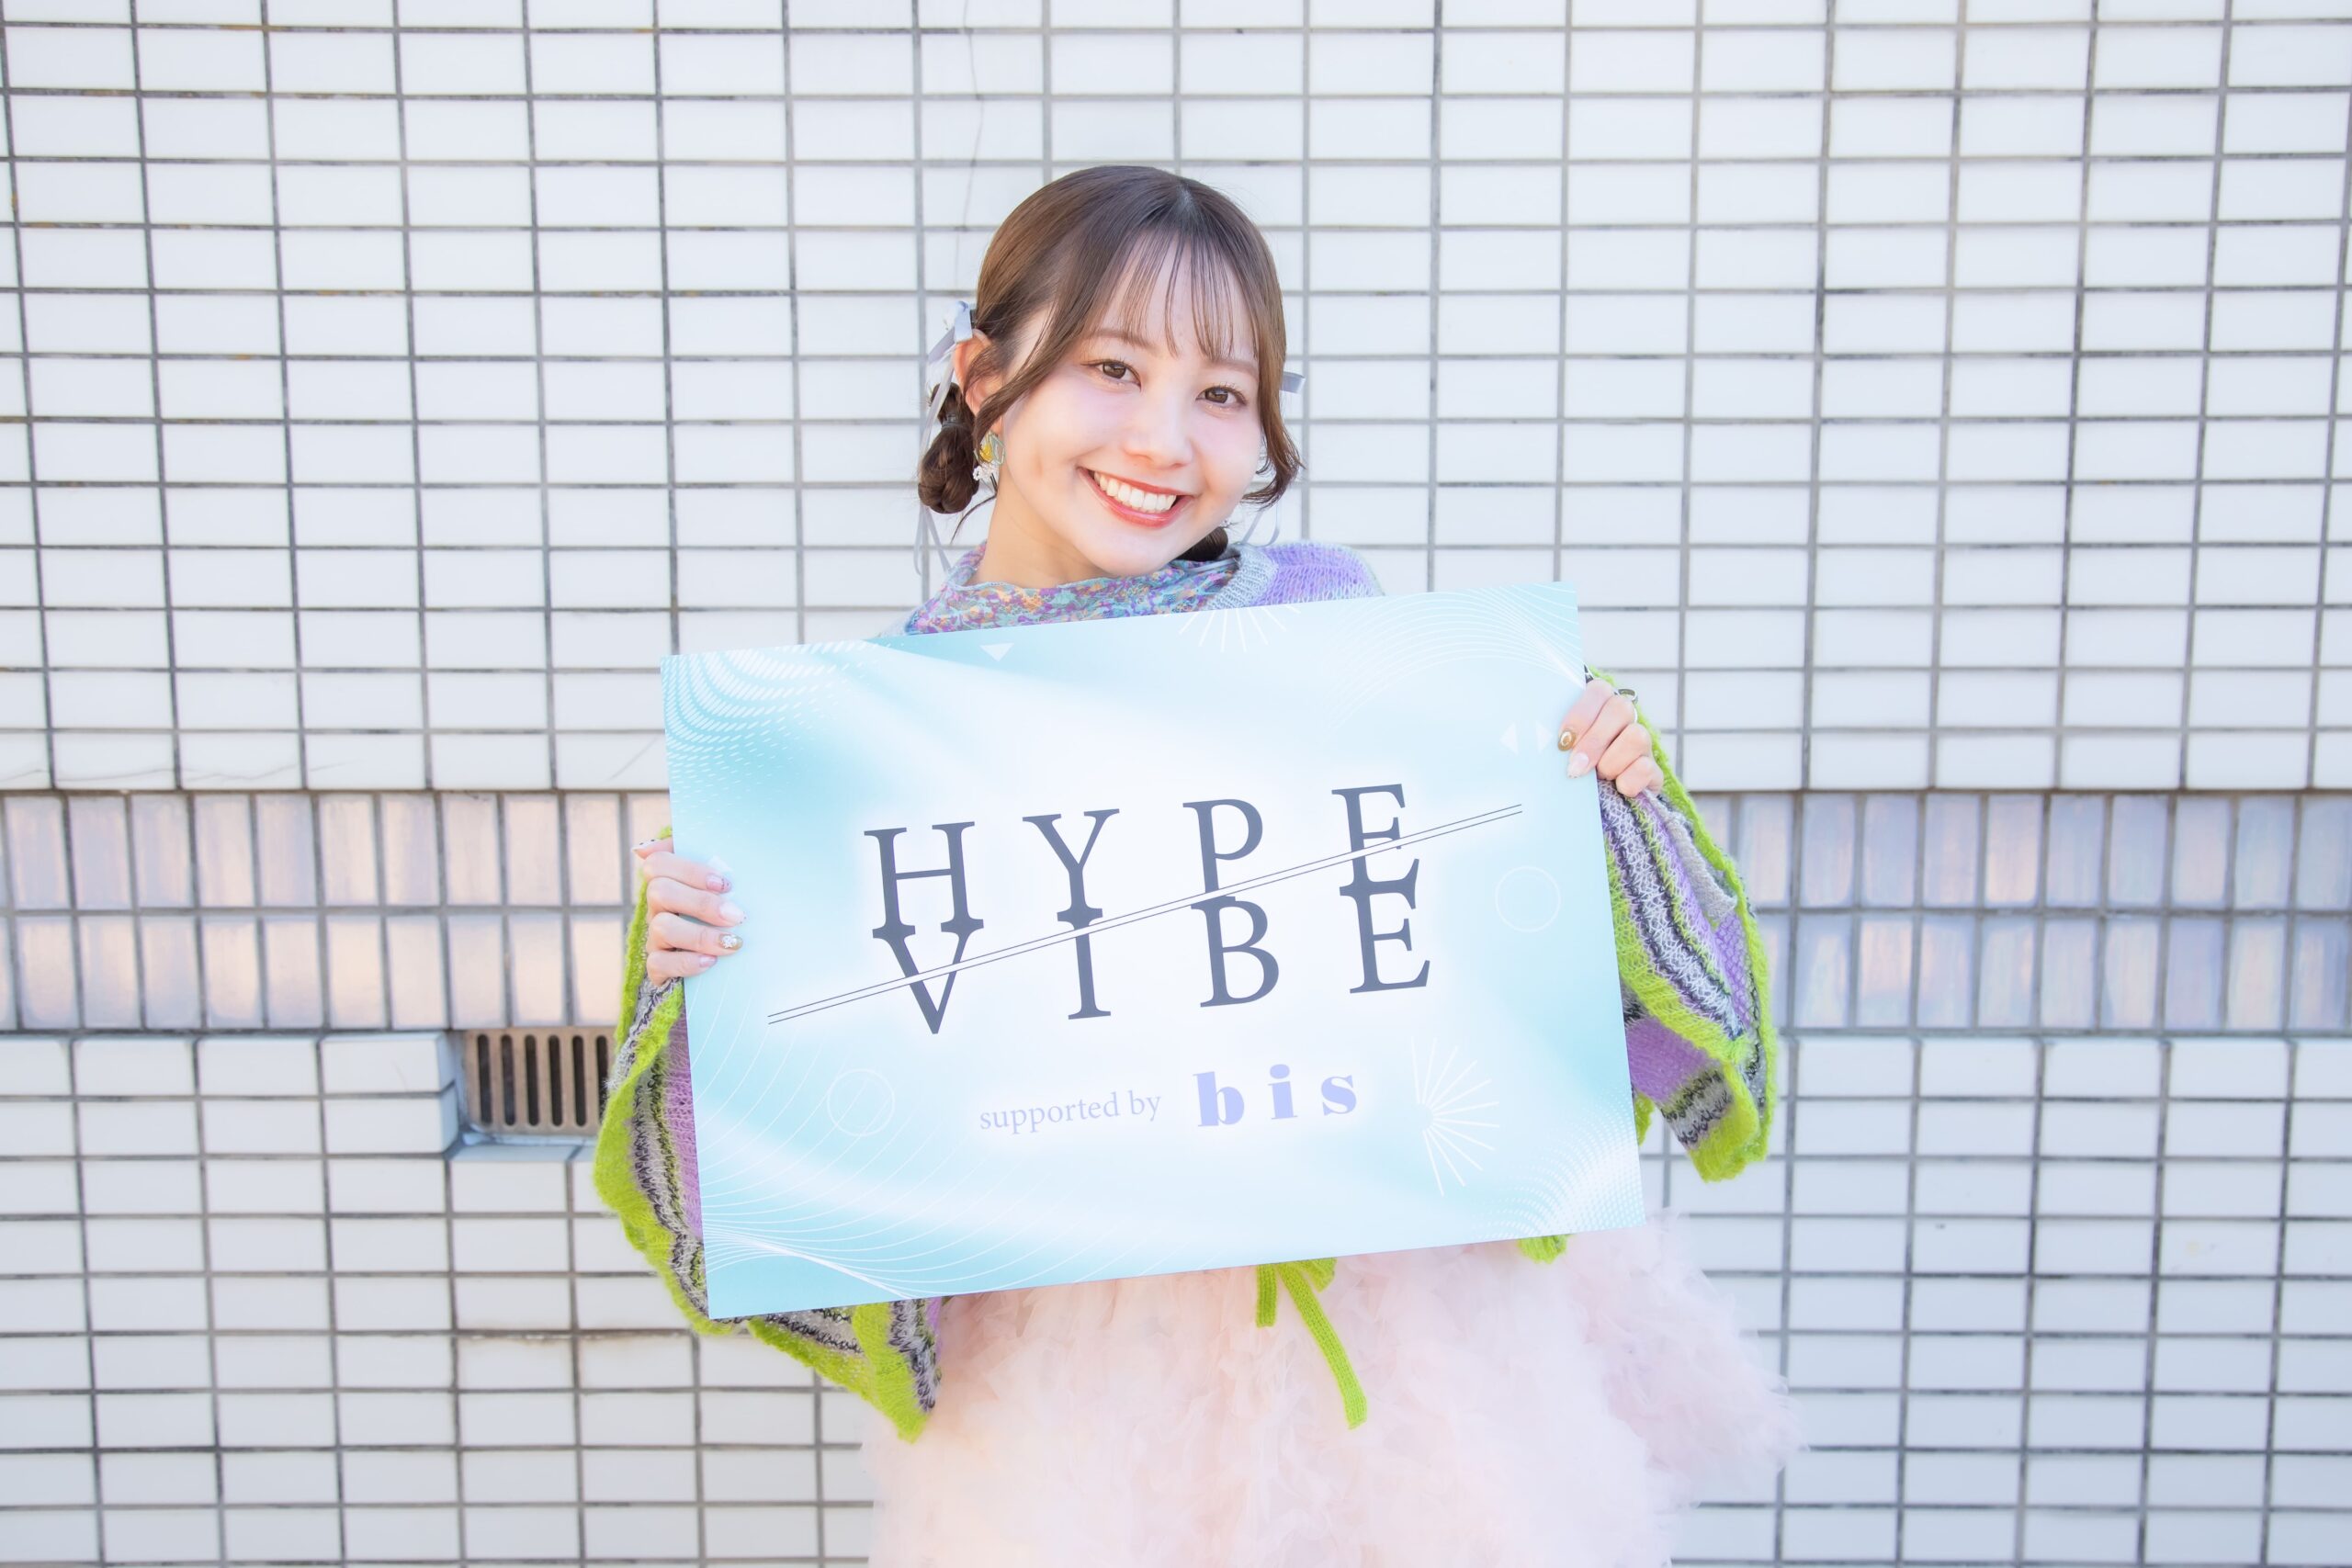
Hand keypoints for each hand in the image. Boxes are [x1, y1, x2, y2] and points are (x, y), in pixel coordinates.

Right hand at [633, 836, 745, 981]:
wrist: (729, 961)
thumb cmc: (726, 911)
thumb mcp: (723, 883)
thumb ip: (706, 854)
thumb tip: (649, 846)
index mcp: (669, 881)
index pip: (658, 863)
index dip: (690, 871)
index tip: (725, 884)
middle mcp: (658, 907)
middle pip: (659, 892)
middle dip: (701, 903)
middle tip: (737, 915)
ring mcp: (656, 937)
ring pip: (661, 928)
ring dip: (700, 935)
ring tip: (733, 943)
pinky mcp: (659, 967)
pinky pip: (658, 964)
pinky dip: (685, 963)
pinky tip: (710, 962)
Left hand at [1557, 677, 1660, 797]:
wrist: (1586, 809)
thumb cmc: (1567, 771)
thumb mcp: (1558, 752)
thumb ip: (1556, 741)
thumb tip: (1544, 741)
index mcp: (1600, 707)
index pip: (1599, 690)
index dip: (1581, 714)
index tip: (1563, 741)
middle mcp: (1625, 720)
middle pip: (1621, 708)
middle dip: (1594, 741)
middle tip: (1575, 766)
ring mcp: (1642, 745)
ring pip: (1637, 736)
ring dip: (1611, 761)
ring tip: (1598, 778)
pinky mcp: (1653, 771)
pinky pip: (1646, 768)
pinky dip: (1628, 781)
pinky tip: (1617, 789)